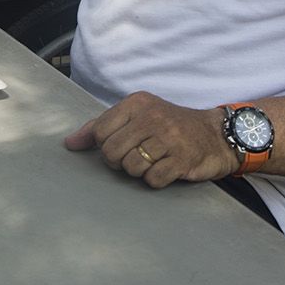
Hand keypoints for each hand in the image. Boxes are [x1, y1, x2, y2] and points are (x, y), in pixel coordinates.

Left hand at [63, 91, 238, 188]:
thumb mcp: (136, 117)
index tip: (118, 147)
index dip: (104, 146)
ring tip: (152, 161)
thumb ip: (101, 126)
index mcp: (137, 103)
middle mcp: (152, 117)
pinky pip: (153, 179)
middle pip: (112, 152)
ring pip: (131, 167)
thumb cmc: (169, 126)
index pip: (100, 131)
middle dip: (119, 162)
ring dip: (138, 171)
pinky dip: (155, 180)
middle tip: (135, 158)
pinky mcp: (182, 159)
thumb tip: (70, 143)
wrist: (215, 134)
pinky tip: (165, 169)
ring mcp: (169, 138)